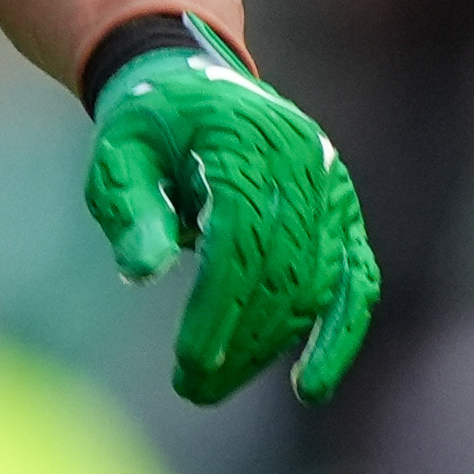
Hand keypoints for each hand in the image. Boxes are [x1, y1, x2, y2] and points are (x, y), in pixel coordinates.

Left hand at [82, 17, 379, 404]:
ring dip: (270, 346)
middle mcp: (303, 163)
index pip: (242, 237)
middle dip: (241, 339)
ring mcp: (332, 190)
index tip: (191, 360)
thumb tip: (144, 273)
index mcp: (245, 142)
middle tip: (192, 389)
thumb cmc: (149, 127)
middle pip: (282, 269)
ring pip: (315, 284)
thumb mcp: (118, 156)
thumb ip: (131, 210)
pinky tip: (309, 386)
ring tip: (214, 388)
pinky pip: (355, 282)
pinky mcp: (345, 216)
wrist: (196, 84)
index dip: (220, 305)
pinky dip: (338, 336)